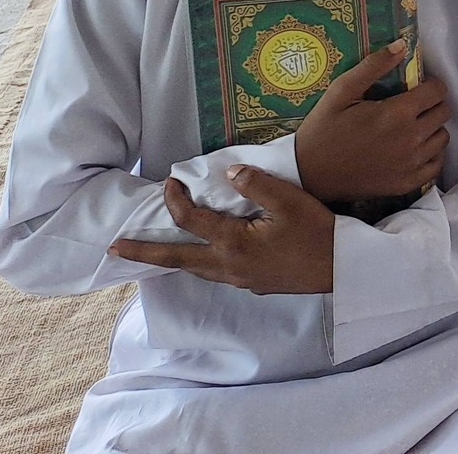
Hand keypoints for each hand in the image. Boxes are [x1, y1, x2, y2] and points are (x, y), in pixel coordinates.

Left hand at [109, 166, 334, 294]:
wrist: (343, 269)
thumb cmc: (319, 232)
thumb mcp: (291, 201)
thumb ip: (257, 185)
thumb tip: (228, 173)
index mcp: (233, 243)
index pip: (191, 220)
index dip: (175, 199)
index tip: (169, 181)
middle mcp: (228, 266)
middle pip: (176, 258)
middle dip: (144, 252)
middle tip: (115, 248)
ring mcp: (239, 279)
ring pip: (194, 269)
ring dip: (169, 259)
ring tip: (151, 253)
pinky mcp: (253, 284)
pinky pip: (214, 274)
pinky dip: (197, 264)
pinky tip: (203, 257)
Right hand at [294, 41, 448, 205]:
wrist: (308, 174)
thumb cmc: (323, 129)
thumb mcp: (341, 91)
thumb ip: (373, 65)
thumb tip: (401, 44)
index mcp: (398, 113)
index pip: (438, 91)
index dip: (430, 84)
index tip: (416, 86)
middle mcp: (411, 139)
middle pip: (443, 112)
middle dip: (431, 104)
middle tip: (411, 105)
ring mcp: (411, 164)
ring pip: (442, 137)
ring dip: (432, 128)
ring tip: (411, 126)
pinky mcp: (407, 183)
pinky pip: (436, 164)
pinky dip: (431, 154)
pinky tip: (415, 148)